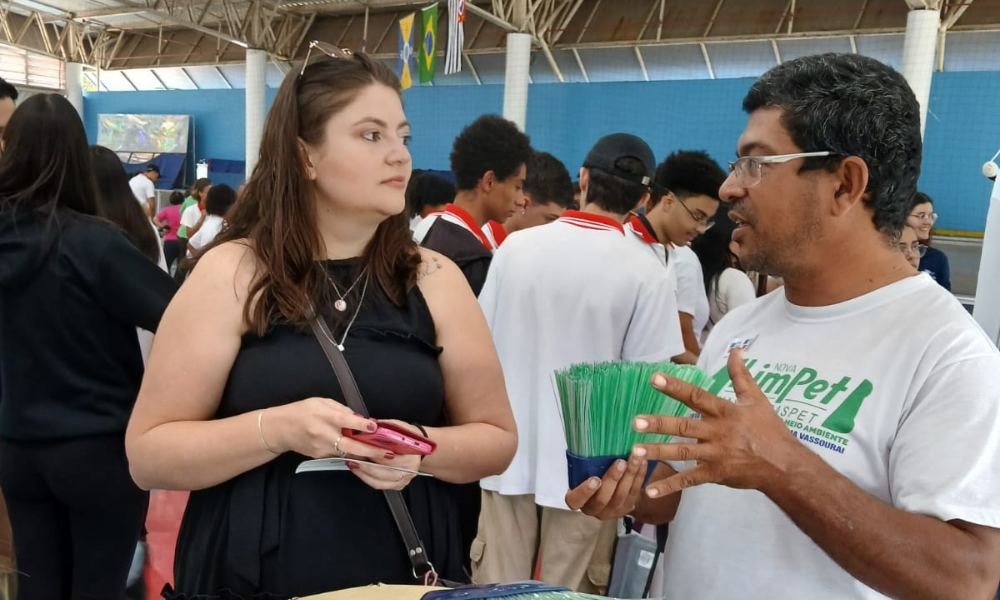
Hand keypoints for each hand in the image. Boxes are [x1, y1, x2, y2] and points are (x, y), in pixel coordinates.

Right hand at [265, 397, 386, 462]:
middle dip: (370, 451)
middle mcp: (323, 435)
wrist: (281, 429)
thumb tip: (359, 419)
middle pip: (349, 446)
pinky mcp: (320, 456)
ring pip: (347, 454)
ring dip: (365, 455)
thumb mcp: (321, 402)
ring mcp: (321, 448)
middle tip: (387, 454)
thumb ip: (341, 410)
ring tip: (383, 455)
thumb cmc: (303, 411)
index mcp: (323, 417)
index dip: (360, 425)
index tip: (375, 427)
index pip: (344, 421)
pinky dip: (353, 454)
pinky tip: (364, 454)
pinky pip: (340, 455)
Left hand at [345, 420, 422, 489]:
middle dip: (364, 464)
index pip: (388, 456)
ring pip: (379, 480)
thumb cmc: (407, 435)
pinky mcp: (397, 485)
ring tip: (351, 463)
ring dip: (362, 472)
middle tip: (351, 456)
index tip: (358, 447)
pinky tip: (358, 470)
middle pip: (382, 470)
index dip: (371, 452)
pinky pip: (379, 485)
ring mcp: (403, 479)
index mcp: (411, 454)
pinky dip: (366, 478)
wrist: (418, 447)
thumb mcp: (398, 426)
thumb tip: (368, 424)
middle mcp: (409, 470)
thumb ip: (384, 426)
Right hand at [565, 455, 646, 519]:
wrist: (610, 492)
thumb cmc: (593, 477)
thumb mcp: (583, 474)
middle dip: (613, 478)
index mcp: (579, 500)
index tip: (595, 478)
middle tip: (620, 462)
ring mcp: (612, 510)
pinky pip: (634, 492)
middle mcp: (594, 508)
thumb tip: (587, 443)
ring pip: (621, 495)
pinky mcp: (627, 507)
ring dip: (629, 475)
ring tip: (634, 459)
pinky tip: (642, 462)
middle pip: (603, 498)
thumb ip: (584, 466)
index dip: (585, 491)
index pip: (576, 500)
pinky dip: (639, 476)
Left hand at [632, 349, 802, 498]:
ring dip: (658, 452)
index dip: (675, 387)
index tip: (654, 378)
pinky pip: (689, 480)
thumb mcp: (757, 399)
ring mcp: (715, 455)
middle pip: (684, 426)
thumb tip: (735, 349)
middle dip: (660, 424)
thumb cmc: (769, 429)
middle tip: (636, 422)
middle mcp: (717, 432)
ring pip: (683, 452)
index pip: (696, 396)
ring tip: (635, 451)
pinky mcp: (715, 474)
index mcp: (725, 412)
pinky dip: (670, 486)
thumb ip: (741, 375)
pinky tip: (649, 489)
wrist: (784, 465)